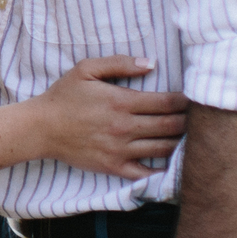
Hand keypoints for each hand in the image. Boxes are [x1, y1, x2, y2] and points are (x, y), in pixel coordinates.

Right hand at [32, 56, 186, 178]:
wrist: (41, 128)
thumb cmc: (64, 96)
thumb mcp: (86, 69)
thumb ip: (119, 63)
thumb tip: (151, 64)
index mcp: (121, 102)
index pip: (167, 103)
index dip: (185, 101)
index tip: (191, 99)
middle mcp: (124, 128)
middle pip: (171, 126)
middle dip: (188, 121)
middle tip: (196, 118)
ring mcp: (120, 150)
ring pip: (164, 149)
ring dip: (180, 142)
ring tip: (188, 136)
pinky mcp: (114, 167)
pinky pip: (147, 174)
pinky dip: (164, 171)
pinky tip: (172, 164)